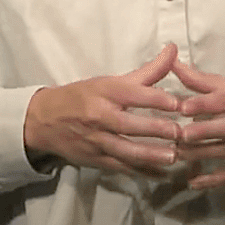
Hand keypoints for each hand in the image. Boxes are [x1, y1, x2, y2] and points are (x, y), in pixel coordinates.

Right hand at [23, 44, 183, 178]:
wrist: (44, 120)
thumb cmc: (82, 96)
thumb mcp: (110, 81)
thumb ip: (147, 71)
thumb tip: (174, 49)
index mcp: (105, 92)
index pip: (133, 94)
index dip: (156, 99)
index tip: (178, 104)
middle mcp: (100, 116)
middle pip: (129, 124)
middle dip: (155, 129)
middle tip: (180, 133)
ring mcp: (97, 140)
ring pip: (125, 150)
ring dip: (150, 155)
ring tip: (173, 157)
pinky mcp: (96, 160)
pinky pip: (121, 167)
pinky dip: (142, 172)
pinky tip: (161, 174)